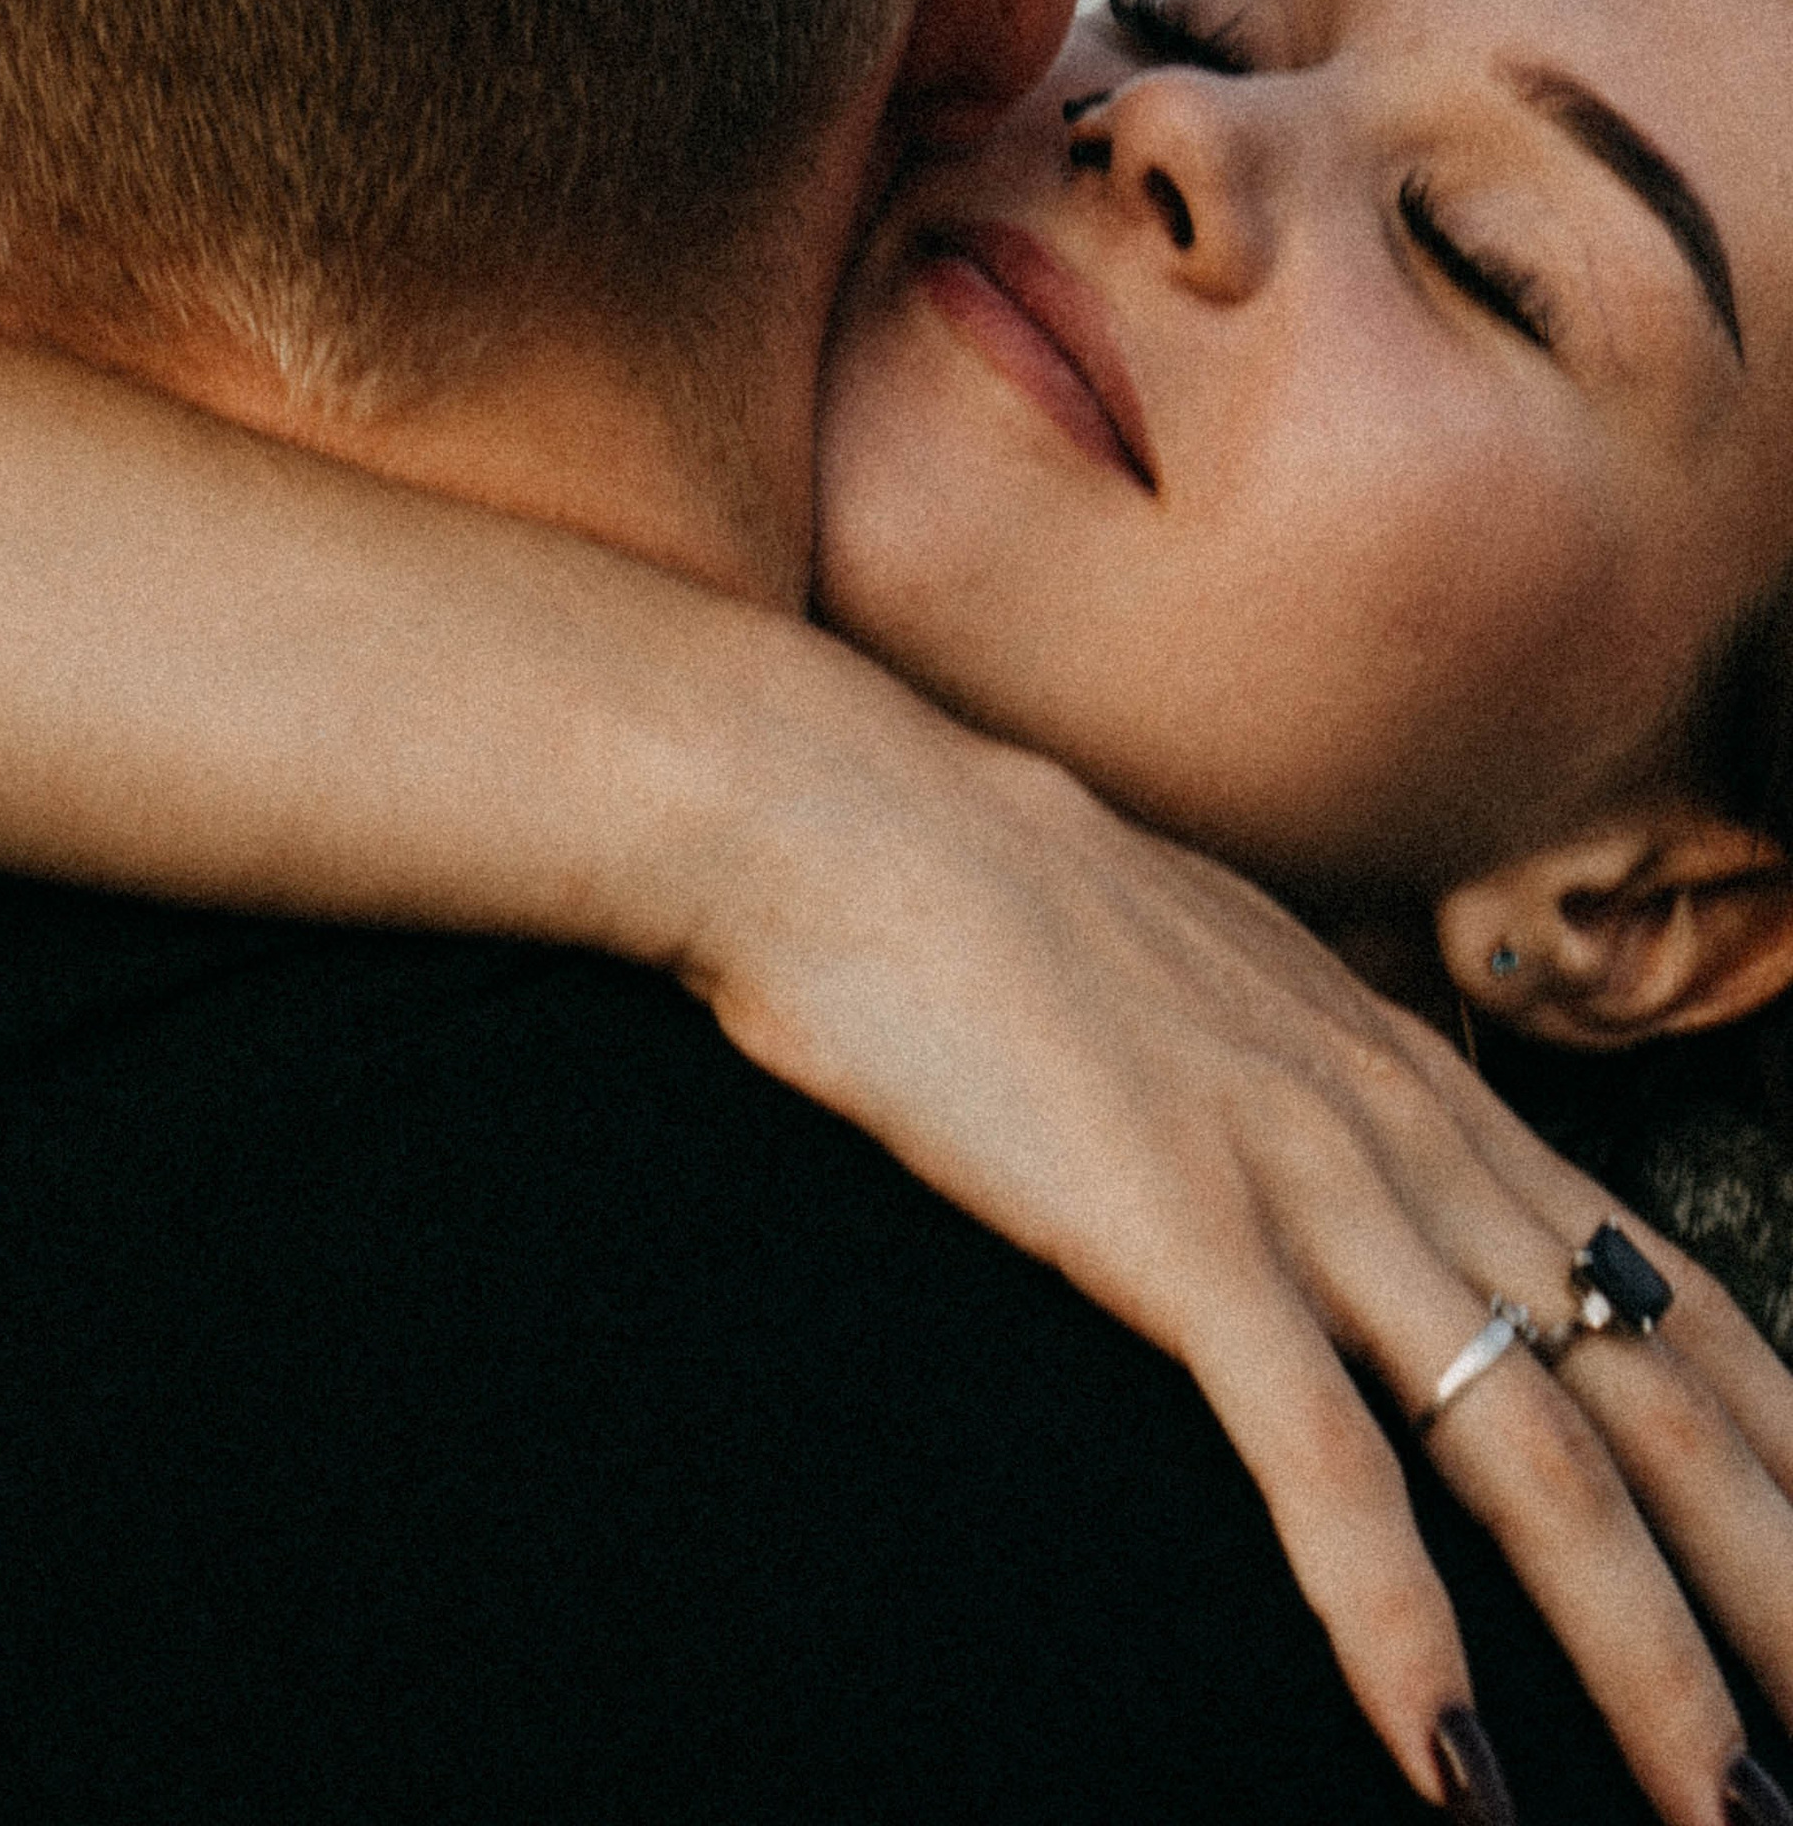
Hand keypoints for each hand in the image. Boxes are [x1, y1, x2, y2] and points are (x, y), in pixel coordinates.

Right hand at [683, 682, 1792, 1822]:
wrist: (846, 817)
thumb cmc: (996, 902)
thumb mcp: (1216, 983)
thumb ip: (1319, 1078)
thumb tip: (1370, 1147)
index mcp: (1415, 1080)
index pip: (1668, 1293)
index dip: (1780, 1449)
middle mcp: (1400, 1132)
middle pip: (1652, 1392)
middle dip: (1773, 1582)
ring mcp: (1300, 1180)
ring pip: (1535, 1450)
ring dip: (1649, 1658)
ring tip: (1730, 1810)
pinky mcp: (1179, 1234)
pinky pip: (1326, 1465)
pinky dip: (1402, 1627)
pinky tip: (1453, 1757)